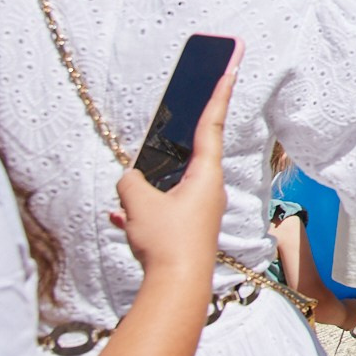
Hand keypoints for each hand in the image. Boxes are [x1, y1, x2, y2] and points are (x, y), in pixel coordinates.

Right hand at [111, 60, 236, 283]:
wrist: (178, 287)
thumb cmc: (168, 241)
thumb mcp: (140, 204)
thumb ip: (131, 183)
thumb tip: (130, 179)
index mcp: (205, 175)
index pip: (211, 124)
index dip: (218, 94)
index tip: (231, 68)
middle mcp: (208, 189)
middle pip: (192, 152)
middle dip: (176, 138)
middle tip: (178, 110)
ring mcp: (199, 210)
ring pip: (171, 185)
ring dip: (152, 185)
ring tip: (134, 192)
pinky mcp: (188, 229)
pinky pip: (162, 211)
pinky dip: (143, 211)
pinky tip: (124, 218)